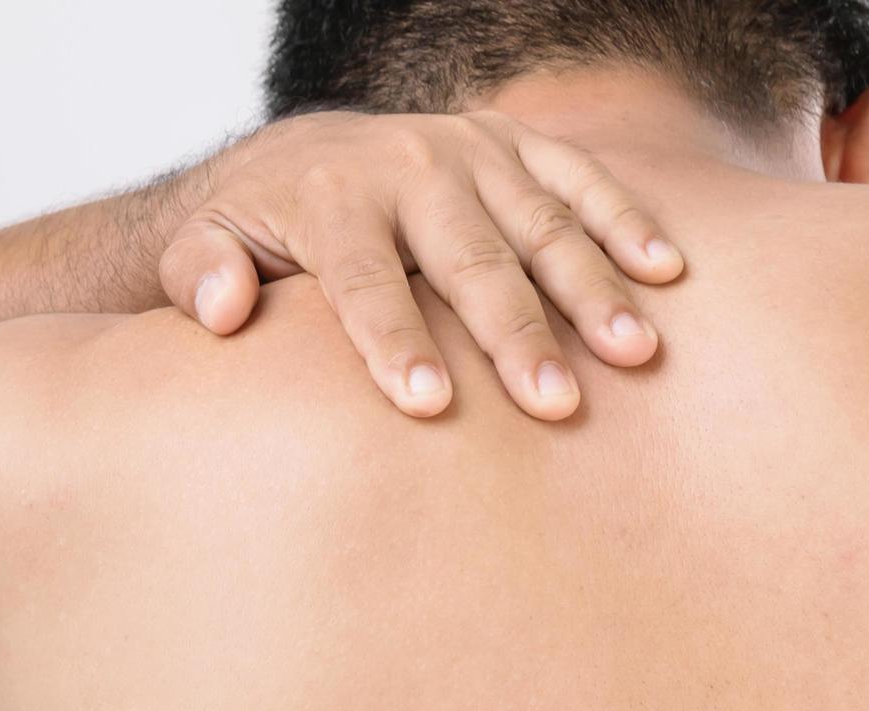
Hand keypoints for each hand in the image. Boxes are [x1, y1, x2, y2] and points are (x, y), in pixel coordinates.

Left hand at [157, 110, 684, 420]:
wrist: (298, 155)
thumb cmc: (258, 232)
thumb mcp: (205, 247)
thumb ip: (201, 275)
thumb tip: (222, 310)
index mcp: (333, 197)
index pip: (366, 281)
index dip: (395, 342)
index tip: (428, 407)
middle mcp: (409, 165)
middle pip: (470, 259)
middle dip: (514, 333)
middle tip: (554, 406)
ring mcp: (470, 150)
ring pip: (540, 222)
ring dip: (592, 289)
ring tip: (634, 354)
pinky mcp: (514, 146)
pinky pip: (580, 178)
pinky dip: (626, 221)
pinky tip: (667, 275)